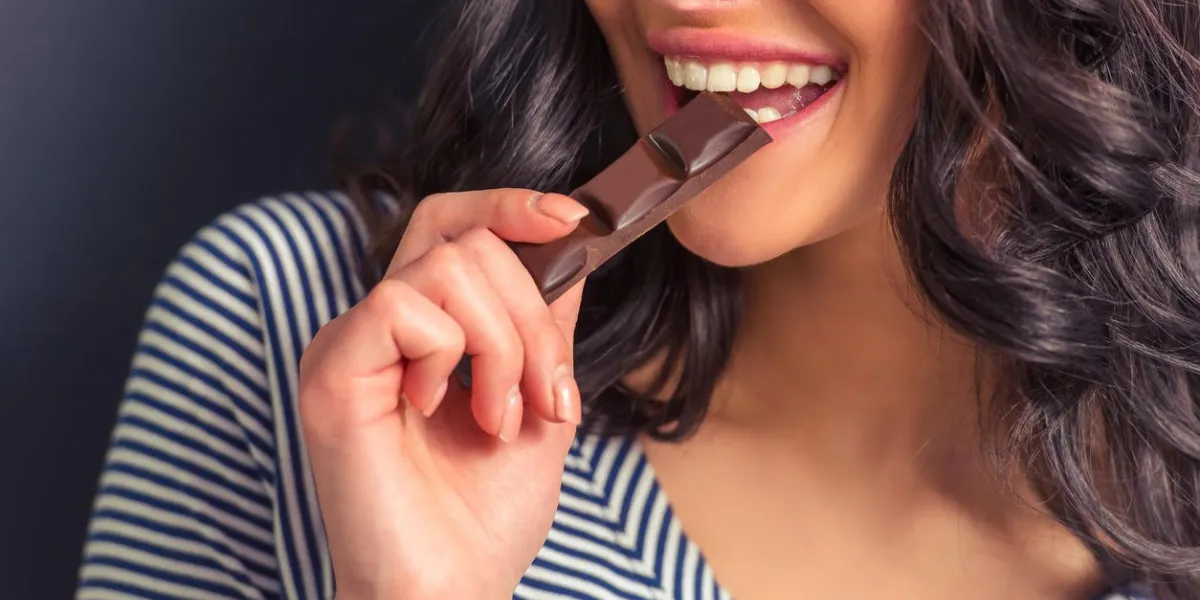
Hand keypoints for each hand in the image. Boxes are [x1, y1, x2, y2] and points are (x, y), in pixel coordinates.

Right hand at [298, 189, 589, 598]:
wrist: (451, 590)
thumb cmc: (486, 515)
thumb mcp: (539, 398)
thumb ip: (545, 323)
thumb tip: (568, 246)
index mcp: (422, 332)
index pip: (453, 225)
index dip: (510, 207)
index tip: (574, 220)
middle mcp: (379, 328)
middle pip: (466, 239)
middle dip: (534, 314)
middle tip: (546, 395)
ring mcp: (349, 343)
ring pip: (448, 264)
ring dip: (505, 345)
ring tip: (500, 418)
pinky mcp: (331, 369)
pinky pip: (404, 305)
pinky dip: (450, 356)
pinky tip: (441, 411)